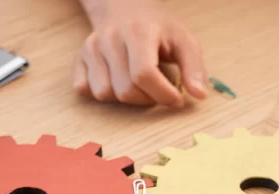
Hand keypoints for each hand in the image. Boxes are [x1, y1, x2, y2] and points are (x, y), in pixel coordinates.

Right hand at [73, 0, 207, 106]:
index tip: (176, 99)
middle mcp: (110, 38)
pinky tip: (116, 82)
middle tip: (159, 92)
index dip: (162, 94)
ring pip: (104, 93)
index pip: (144, 74)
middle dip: (147, 100)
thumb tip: (199, 95)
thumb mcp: (183, 40)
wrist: (126, 6)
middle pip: (125, 90)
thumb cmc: (157, 27)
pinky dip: (101, 93)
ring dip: (124, 98)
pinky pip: (83, 89)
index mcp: (138, 32)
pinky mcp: (79, 57)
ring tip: (138, 85)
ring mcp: (91, 48)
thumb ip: (194, 67)